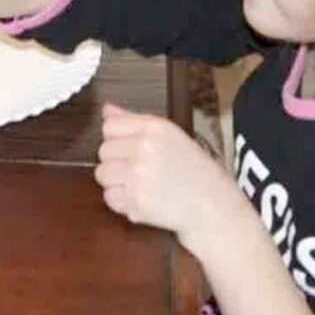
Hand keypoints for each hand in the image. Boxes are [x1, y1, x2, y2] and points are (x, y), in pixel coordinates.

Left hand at [93, 103, 246, 253]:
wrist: (212, 204)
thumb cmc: (192, 169)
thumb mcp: (169, 136)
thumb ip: (134, 121)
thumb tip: (106, 109)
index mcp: (154, 128)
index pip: (109, 126)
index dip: (117, 139)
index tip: (131, 149)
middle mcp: (144, 148)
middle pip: (103, 151)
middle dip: (117, 162)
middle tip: (140, 170)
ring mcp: (138, 175)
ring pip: (102, 174)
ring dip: (116, 182)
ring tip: (140, 185)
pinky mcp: (135, 200)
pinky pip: (110, 197)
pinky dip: (122, 202)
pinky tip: (142, 199)